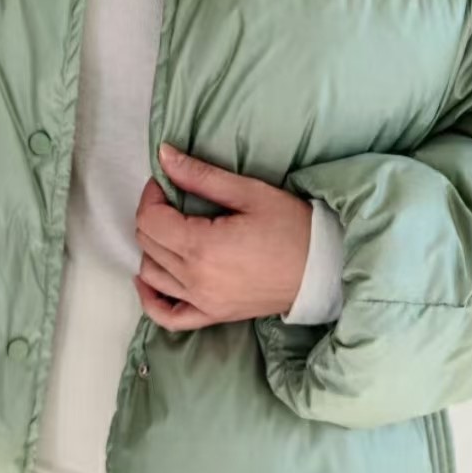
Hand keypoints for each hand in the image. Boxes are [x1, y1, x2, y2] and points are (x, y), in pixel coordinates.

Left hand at [133, 143, 311, 330]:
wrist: (323, 269)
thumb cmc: (292, 227)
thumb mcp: (249, 193)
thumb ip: (201, 176)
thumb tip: (164, 155)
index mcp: (201, 247)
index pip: (150, 219)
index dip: (152, 196)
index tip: (167, 183)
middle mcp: (195, 279)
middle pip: (148, 244)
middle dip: (153, 216)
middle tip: (174, 200)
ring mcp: (202, 302)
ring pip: (151, 274)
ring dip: (153, 249)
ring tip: (173, 231)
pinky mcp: (213, 315)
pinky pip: (168, 317)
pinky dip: (151, 300)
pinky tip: (148, 280)